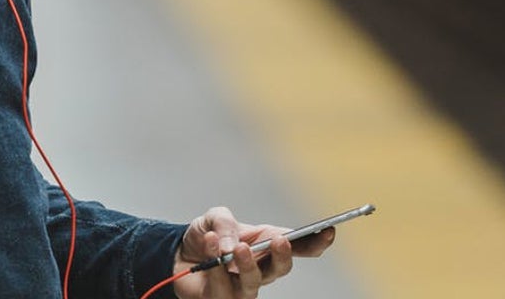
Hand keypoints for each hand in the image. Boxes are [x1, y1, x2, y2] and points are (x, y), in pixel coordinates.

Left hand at [169, 206, 335, 298]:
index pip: (299, 246)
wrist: (177, 255)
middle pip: (282, 269)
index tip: (328, 231)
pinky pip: (223, 288)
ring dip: (246, 264)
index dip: (316, 241)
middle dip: (283, 256)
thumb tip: (232, 245)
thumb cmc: (206, 235)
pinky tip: (210, 246)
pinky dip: (215, 265)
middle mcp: (261, 269)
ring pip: (254, 283)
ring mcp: (243, 287)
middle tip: (278, 241)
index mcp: (268, 244)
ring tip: (234, 247)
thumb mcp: (215, 217)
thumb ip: (225, 224)